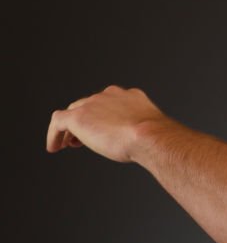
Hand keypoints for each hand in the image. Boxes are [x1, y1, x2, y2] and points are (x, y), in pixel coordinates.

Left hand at [46, 86, 169, 162]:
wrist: (150, 136)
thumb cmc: (155, 138)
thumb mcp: (150, 130)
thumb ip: (140, 129)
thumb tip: (141, 143)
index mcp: (129, 97)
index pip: (108, 103)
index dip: (101, 116)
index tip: (100, 129)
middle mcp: (110, 95)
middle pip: (88, 105)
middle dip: (84, 121)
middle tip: (80, 140)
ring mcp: (93, 104)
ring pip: (73, 112)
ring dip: (69, 128)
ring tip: (66, 143)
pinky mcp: (78, 116)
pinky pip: (58, 122)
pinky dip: (54, 134)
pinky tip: (54, 147)